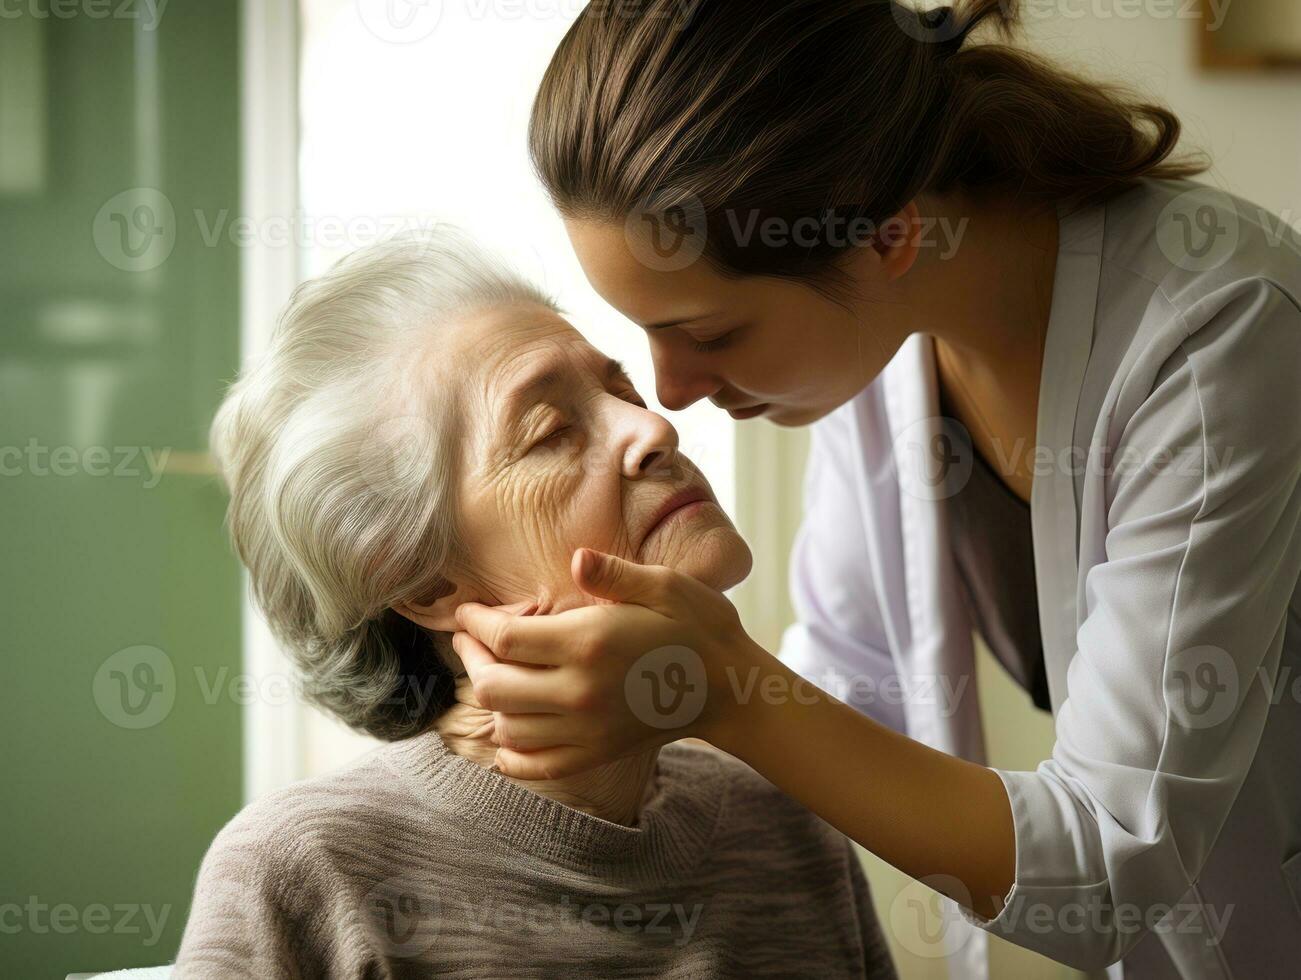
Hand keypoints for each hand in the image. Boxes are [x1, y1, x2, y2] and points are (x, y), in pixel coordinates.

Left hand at [452, 548, 764, 778]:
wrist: (730, 688)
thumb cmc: (699, 627)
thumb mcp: (666, 586)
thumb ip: (616, 574)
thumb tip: (577, 559)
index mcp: (590, 643)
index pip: (505, 638)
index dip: (476, 623)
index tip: (468, 610)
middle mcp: (581, 691)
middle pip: (494, 685)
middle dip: (472, 658)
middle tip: (469, 638)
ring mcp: (586, 729)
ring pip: (507, 726)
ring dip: (489, 699)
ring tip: (489, 672)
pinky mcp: (595, 753)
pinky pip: (535, 764)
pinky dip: (510, 754)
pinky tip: (507, 731)